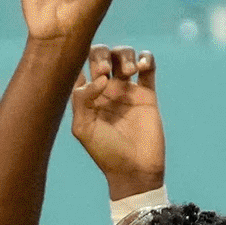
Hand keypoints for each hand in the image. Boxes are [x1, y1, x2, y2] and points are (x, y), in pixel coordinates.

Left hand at [68, 45, 163, 194]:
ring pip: (123, 55)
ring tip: (129, 72)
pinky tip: (142, 66)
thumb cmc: (105, 152)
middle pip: (100, 55)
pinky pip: (148, 66)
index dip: (78, 58)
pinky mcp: (147, 94)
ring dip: (124, 55)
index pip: (77, 65)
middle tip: (105, 71)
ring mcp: (126, 90)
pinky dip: (146, 58)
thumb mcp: (83, 129)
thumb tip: (100, 79)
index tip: (86, 71)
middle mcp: (105, 89)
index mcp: (86, 96)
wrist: (135, 169)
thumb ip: (82, 100)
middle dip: (101, 55)